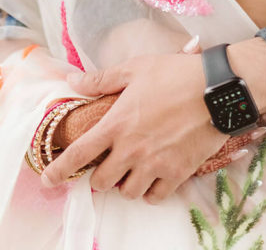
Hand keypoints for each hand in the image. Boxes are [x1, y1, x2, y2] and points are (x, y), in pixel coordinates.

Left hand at [41, 51, 227, 201]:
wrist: (217, 89)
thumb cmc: (175, 74)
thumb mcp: (136, 69)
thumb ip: (101, 79)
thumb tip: (72, 81)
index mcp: (117, 124)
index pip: (79, 154)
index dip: (59, 170)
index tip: (48, 179)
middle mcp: (131, 149)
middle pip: (101, 182)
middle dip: (101, 176)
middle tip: (109, 164)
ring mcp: (154, 164)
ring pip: (127, 192)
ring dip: (125, 184)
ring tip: (133, 170)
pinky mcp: (177, 173)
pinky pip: (155, 197)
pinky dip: (150, 191)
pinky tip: (153, 177)